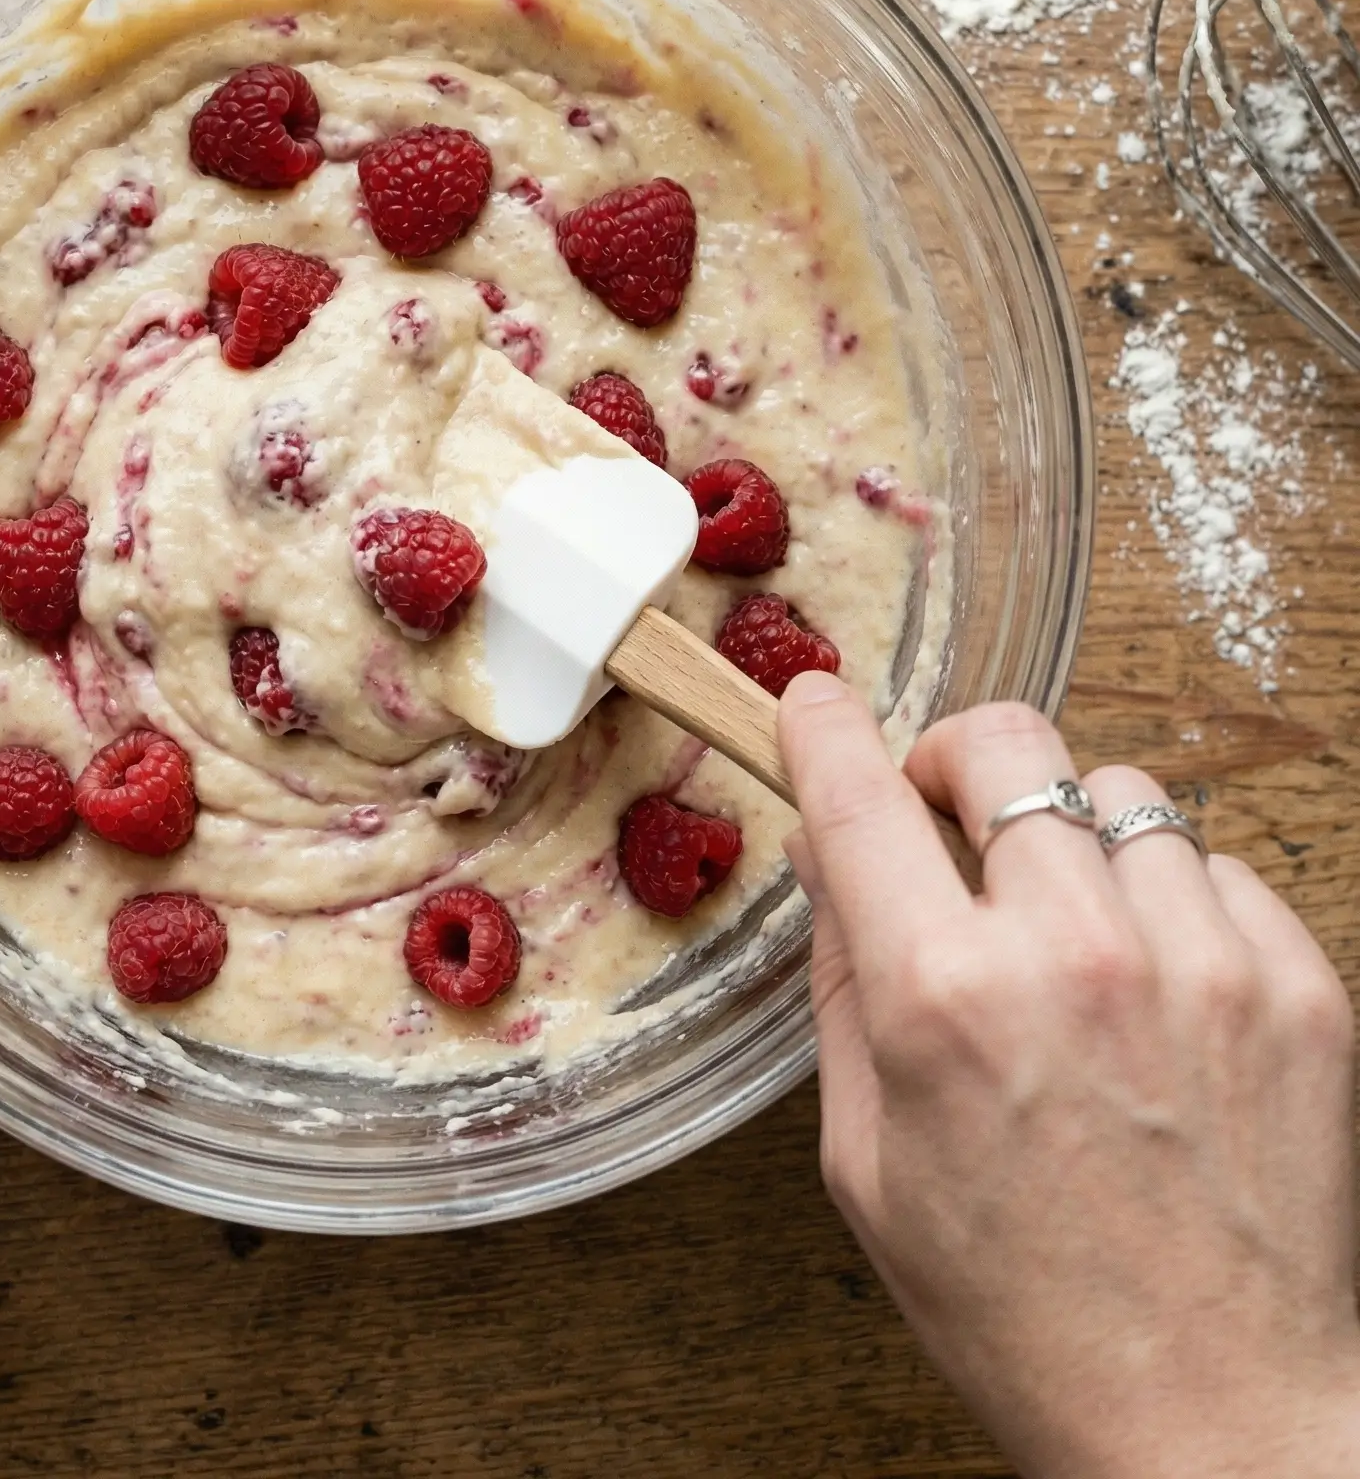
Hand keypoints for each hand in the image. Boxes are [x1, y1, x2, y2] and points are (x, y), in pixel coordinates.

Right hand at [780, 674, 1359, 1478]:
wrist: (1215, 1425)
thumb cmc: (1024, 1310)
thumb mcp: (866, 1159)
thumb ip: (842, 984)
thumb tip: (830, 855)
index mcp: (942, 999)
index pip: (860, 795)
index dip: (822, 726)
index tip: (812, 703)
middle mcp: (1073, 955)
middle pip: (1006, 743)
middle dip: (955, 757)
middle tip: (946, 810)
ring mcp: (1198, 963)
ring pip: (1117, 793)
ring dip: (1070, 837)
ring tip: (1067, 926)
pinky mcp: (1296, 989)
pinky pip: (1214, 863)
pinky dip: (1169, 895)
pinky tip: (1151, 979)